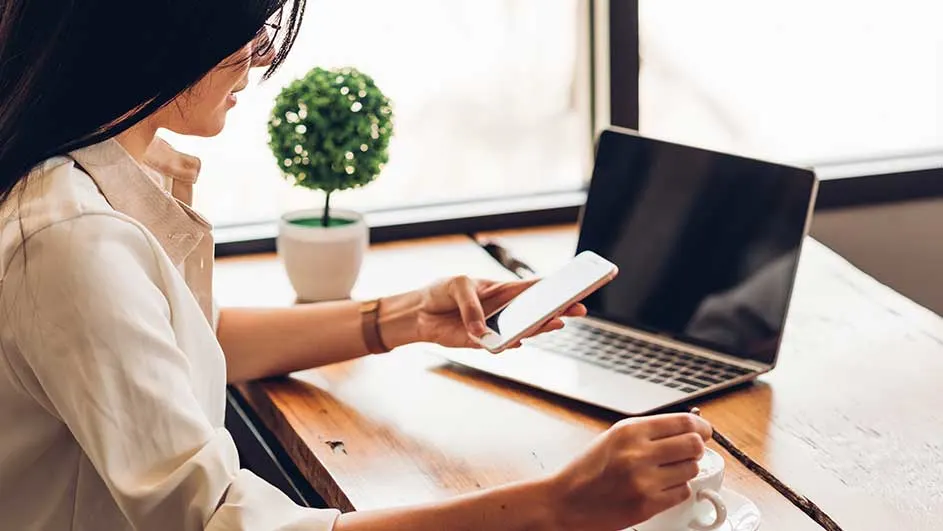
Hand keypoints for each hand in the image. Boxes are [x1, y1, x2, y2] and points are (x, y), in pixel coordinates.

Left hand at [382, 276, 586, 348]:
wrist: (418, 314)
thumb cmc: (441, 292)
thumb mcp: (457, 287)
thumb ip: (472, 307)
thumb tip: (483, 332)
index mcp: (503, 289)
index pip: (534, 287)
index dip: (556, 287)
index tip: (576, 286)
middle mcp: (504, 309)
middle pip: (537, 311)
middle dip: (559, 310)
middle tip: (578, 309)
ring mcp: (495, 327)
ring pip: (524, 329)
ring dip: (540, 328)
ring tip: (556, 323)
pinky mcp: (481, 343)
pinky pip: (501, 345)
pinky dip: (510, 344)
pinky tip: (520, 340)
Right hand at [546, 413, 712, 529]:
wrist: (565, 501)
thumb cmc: (588, 471)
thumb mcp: (614, 438)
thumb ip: (648, 432)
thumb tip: (687, 428)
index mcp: (629, 431)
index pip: (683, 422)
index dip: (701, 427)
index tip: (704, 432)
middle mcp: (637, 453)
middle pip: (694, 445)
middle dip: (696, 449)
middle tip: (689, 453)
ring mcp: (643, 480)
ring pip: (692, 470)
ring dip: (685, 471)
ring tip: (667, 473)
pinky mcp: (647, 504)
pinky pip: (682, 492)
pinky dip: (676, 490)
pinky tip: (660, 488)